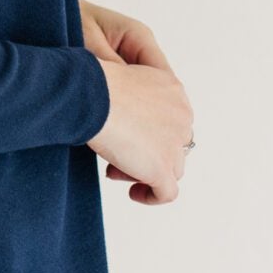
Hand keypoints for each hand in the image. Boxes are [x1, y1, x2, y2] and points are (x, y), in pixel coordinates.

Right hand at [79, 0, 192, 204]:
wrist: (91, 94)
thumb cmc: (94, 81)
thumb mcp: (120, 76)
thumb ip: (131, 93)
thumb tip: (119, 108)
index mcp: (173, 90)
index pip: (172, 118)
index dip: (150, 130)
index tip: (124, 134)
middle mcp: (182, 115)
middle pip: (174, 143)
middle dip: (147, 151)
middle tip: (118, 154)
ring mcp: (175, 143)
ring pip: (172, 168)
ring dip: (145, 171)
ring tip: (116, 170)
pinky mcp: (163, 168)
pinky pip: (167, 193)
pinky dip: (151, 196)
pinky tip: (133, 193)